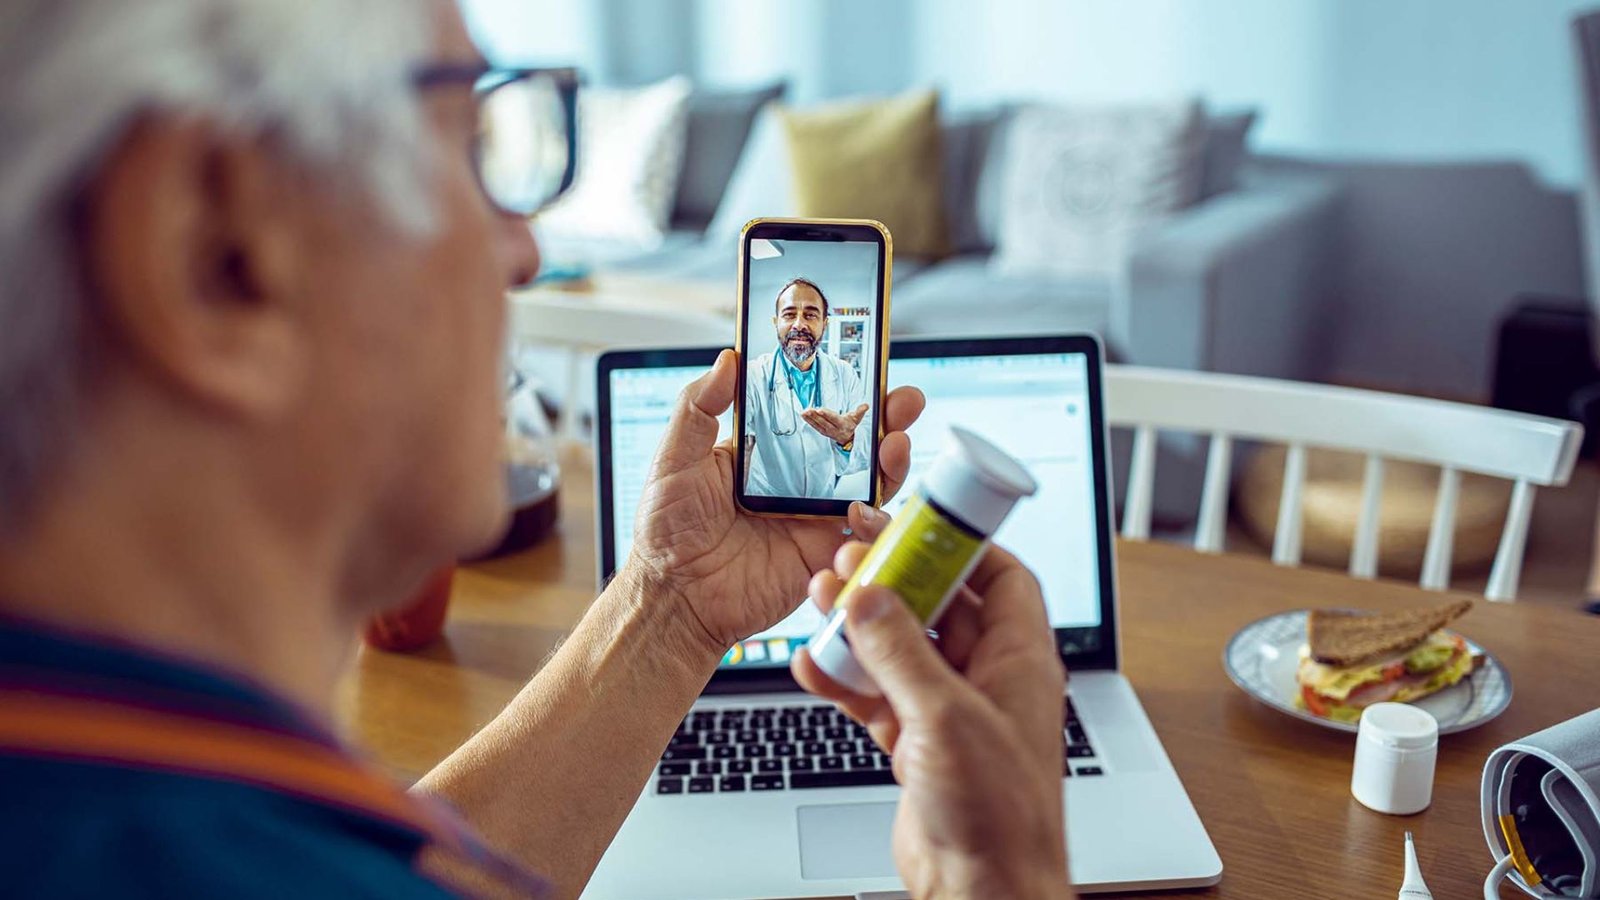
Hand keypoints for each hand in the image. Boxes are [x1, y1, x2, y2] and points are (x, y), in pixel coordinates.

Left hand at [628, 350, 924, 654]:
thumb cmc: (666, 531)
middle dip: (885, 417)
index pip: (814, 410)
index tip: (865, 366)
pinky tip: (867, 504)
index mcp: (767, 451)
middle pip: (854, 442)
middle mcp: (799, 480)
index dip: (844, 388)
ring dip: (892, 460)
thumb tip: (726, 359)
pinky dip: (877, 517)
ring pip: (870, 482)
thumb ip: (698, 407)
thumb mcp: (675, 458)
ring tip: (895, 442)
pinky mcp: (823, 553)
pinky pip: (864, 534)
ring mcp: (815, 516)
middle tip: (902, 399)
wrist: (674, 597)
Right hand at [792, 527, 1072, 899]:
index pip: (1001, 577)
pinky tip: (812, 665)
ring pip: (901, 649)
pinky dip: (844, 679)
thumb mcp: (946, 717)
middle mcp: (988, 680)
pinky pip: (877, 695)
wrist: (983, 892)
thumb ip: (902, 652)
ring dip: (860, 625)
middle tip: (847, 554)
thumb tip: (868, 595)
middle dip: (892, 580)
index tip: (913, 522)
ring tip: (819, 598)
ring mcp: (950, 712)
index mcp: (1020, 660)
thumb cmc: (999, 815)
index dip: (960, 544)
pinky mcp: (917, 744)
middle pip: (939, 606)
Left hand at [801, 402, 868, 445]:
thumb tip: (866, 405)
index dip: (827, 414)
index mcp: (843, 425)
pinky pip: (814, 426)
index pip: (834, 419)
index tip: (820, 410)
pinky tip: (804, 416)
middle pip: (824, 422)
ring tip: (804, 412)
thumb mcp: (857, 418)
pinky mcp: (822, 431)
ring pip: (818, 424)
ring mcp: (827, 431)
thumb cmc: (851, 426)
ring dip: (810, 418)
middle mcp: (834, 429)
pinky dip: (808, 421)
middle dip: (815, 416)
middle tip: (809, 410)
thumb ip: (861, 411)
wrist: (849, 439)